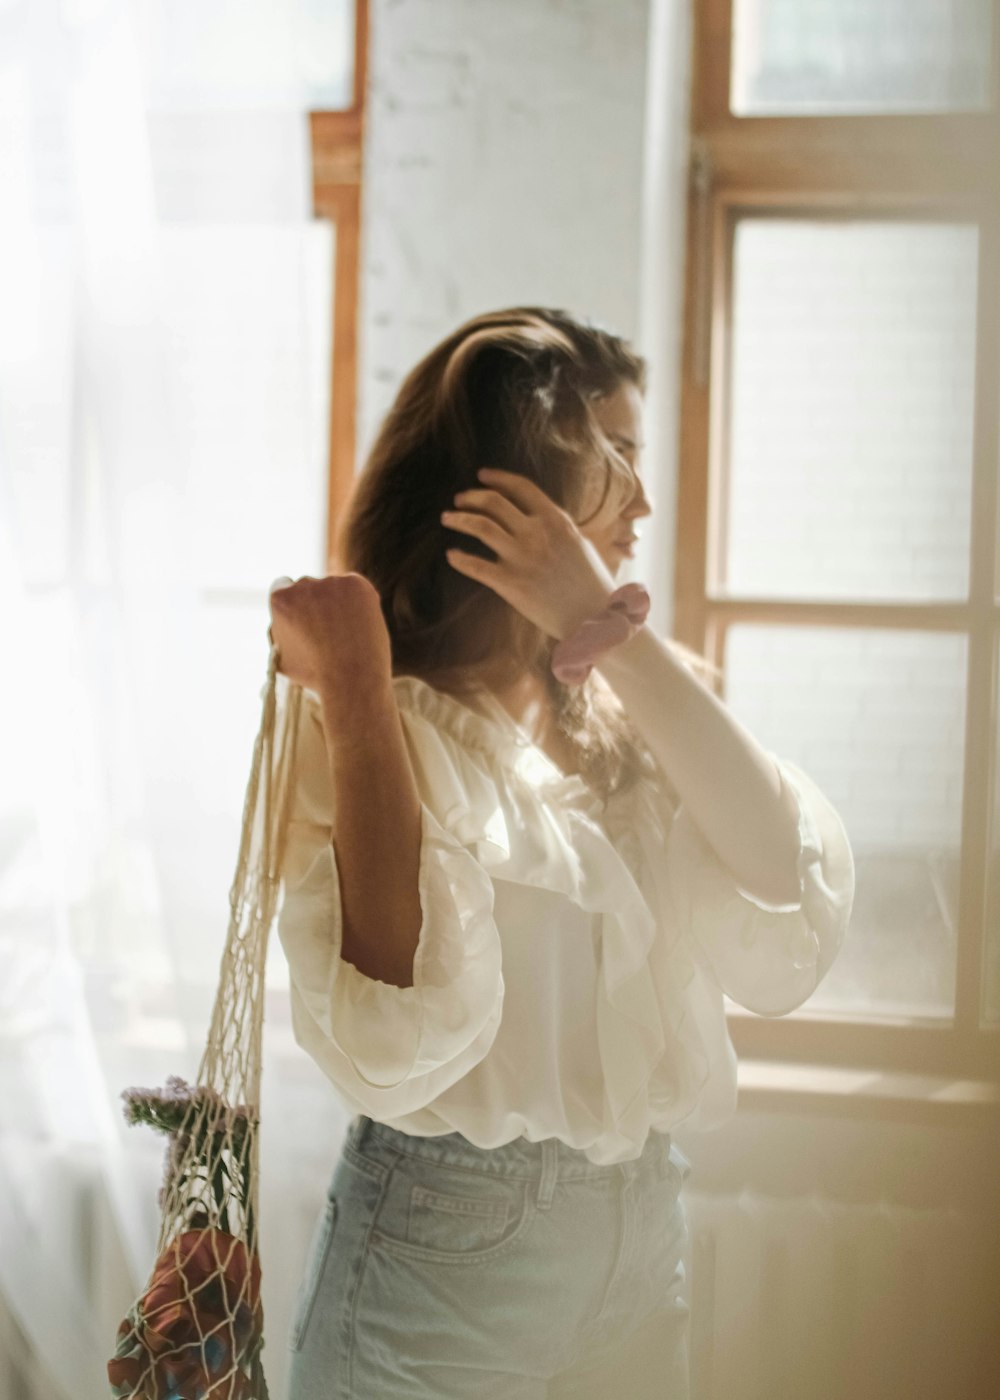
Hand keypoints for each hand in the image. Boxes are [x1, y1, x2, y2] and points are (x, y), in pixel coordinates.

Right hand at [268, 572, 392, 721]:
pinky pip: (356, 589)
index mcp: (280, 598)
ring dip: (338, 604)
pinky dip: (359, 602)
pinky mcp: (357, 584)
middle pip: (309, 587)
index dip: (295, 603)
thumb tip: (281, 620)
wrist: (352, 678)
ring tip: (347, 634)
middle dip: (317, 604)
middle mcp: (303, 584)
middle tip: (330, 630)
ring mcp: (332, 582)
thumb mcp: (281, 656)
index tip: (305, 616)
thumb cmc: (315, 674)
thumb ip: (279, 631)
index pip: (283, 586)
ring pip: (334, 589)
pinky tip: (360, 625)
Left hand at [441, 468, 615, 640]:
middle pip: (493, 502)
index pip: (520, 487)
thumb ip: (556, 526)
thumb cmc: (590, 583)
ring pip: (479, 526)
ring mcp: (522, 558)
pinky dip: (458, 558)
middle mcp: (537, 533)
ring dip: (458, 519)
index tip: (481, 476)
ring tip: (447, 519)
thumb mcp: (580, 542)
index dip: (497, 478)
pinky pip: (475, 566)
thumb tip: (537, 516)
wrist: (595, 618)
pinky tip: (451, 555)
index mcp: (555, 520)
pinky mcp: (510, 584)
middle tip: (459, 500)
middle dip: (471, 497)